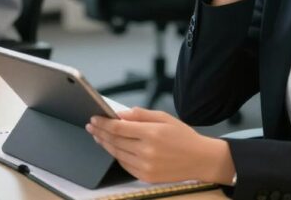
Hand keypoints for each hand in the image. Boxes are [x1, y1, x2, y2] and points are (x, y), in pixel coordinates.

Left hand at [86, 108, 234, 184]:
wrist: (200, 159)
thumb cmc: (183, 136)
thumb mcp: (164, 117)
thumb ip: (141, 115)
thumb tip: (120, 113)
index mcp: (152, 133)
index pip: (119, 127)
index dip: (103, 123)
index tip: (94, 118)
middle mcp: (147, 151)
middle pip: (114, 140)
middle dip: (99, 132)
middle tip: (91, 126)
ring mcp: (146, 166)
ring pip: (117, 153)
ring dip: (105, 144)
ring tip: (98, 136)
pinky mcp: (146, 176)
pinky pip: (124, 164)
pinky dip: (116, 155)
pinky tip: (113, 148)